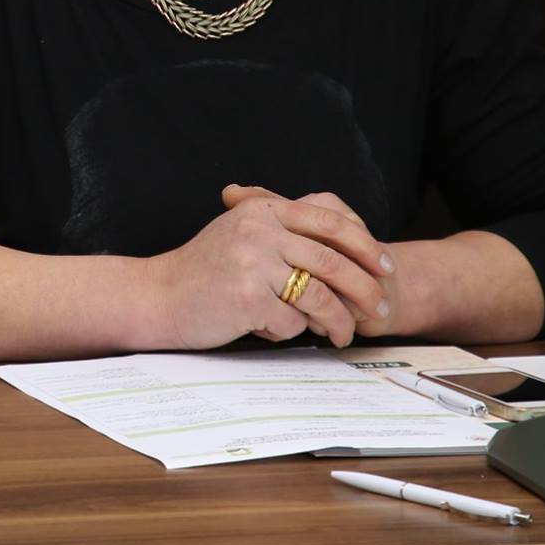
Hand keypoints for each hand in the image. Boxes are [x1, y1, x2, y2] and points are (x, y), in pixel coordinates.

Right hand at [221, 186, 401, 340]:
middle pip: (333, 261)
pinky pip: (291, 322)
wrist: (159, 295)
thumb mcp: (241, 231)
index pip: (330, 221)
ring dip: (339, 322)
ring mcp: (252, 264)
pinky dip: (292, 332)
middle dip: (365, 290)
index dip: (364, 245)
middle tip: (380, 309)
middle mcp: (259, 231)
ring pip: (319, 297)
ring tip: (343, 335)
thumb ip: (284, 228)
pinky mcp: (247, 298)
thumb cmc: (204, 269)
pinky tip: (280, 331)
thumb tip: (345, 240)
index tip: (385, 266)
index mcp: (264, 210)